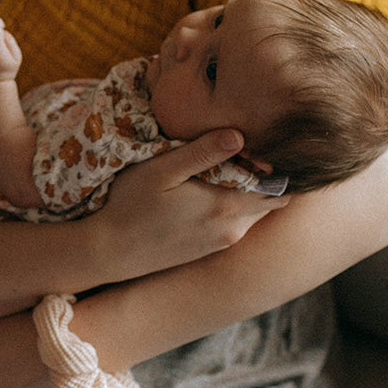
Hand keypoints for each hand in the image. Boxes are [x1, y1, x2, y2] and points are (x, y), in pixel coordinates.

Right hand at [92, 128, 290, 281]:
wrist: (108, 252)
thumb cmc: (130, 205)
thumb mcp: (162, 170)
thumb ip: (202, 153)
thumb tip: (240, 135)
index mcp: (227, 208)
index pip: (279, 189)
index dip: (274, 165)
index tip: (257, 146)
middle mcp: (232, 230)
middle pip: (269, 200)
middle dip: (263, 177)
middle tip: (241, 151)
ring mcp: (221, 243)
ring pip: (252, 212)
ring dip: (245, 191)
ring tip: (220, 167)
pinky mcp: (209, 249)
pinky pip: (235, 223)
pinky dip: (230, 206)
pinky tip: (204, 191)